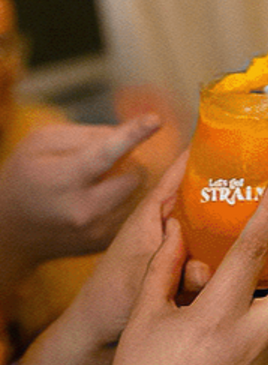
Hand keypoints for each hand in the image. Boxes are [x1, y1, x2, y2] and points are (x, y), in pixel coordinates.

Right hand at [0, 115, 160, 275]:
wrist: (11, 230)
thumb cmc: (26, 177)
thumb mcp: (40, 144)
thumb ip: (85, 135)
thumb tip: (126, 135)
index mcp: (63, 180)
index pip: (105, 154)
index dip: (132, 135)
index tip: (155, 120)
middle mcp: (84, 210)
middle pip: (135, 174)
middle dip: (129, 163)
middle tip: (107, 164)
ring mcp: (98, 232)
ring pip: (142, 194)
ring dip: (130, 183)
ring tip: (101, 184)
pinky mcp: (109, 244)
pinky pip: (137, 213)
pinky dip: (128, 201)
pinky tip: (104, 201)